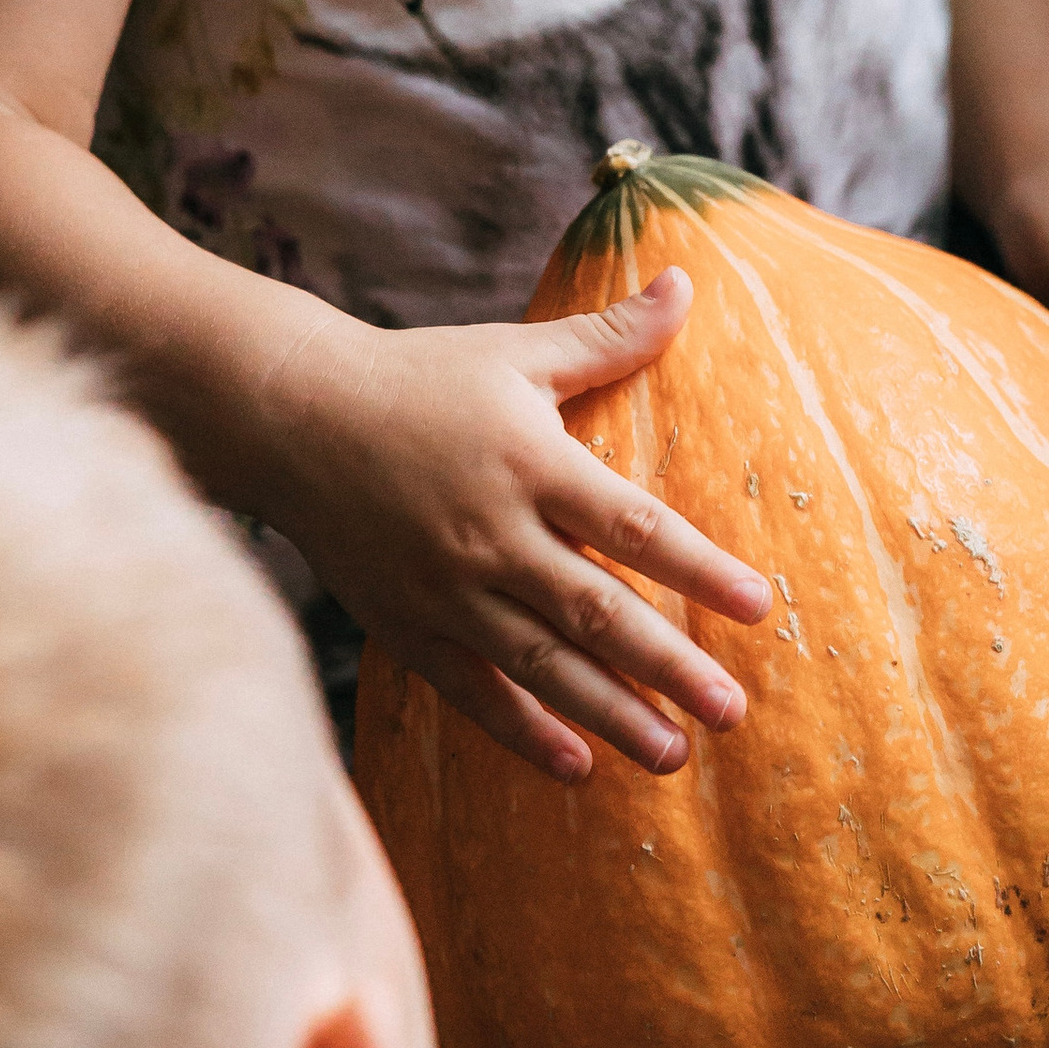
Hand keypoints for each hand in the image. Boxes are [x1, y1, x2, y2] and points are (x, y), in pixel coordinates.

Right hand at [267, 267, 769, 782]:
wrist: (289, 415)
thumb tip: (686, 282)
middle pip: (597, 612)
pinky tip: (576, 766)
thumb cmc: (417, 377)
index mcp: (531, 463)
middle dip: (669, 667)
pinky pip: (473, 689)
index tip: (759, 607)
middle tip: (732, 710)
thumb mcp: (515, 351)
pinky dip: (523, 730)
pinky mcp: (406, 624)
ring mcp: (446, 587)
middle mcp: (493, 534)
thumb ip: (608, 336)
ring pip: (542, 664)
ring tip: (672, 756)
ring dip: (611, 714)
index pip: (635, 527)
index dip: (700, 570)